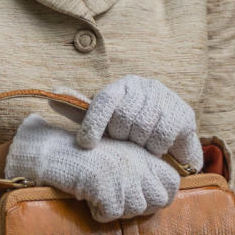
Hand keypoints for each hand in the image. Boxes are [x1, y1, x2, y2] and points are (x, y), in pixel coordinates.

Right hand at [5, 114, 179, 221]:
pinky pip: (111, 214)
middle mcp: (137, 162)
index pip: (173, 182)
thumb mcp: (120, 160)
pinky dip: (98, 212)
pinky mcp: (105, 184)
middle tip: (118, 200)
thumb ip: (141, 175)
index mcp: (143, 155)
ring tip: (99, 195)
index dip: (161, 196)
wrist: (55, 151)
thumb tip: (161, 200)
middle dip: (141, 208)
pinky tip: (88, 196)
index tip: (142, 197)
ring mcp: (122, 172)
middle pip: (160, 200)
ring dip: (116, 209)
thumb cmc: (86, 159)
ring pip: (135, 210)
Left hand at [77, 75, 203, 171]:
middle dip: (120, 137)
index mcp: (122, 85)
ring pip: (142, 127)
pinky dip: (155, 148)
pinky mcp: (183, 113)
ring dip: (138, 145)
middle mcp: (144, 86)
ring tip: (138, 147)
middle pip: (123, 117)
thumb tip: (51, 95)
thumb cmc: (130, 131)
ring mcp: (165, 97)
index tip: (85, 144)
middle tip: (124, 143)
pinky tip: (154, 148)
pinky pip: (162, 135)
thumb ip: (80, 111)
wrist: (169, 140)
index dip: (93, 123)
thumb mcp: (103, 122)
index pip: (104, 100)